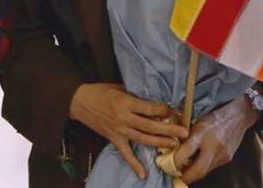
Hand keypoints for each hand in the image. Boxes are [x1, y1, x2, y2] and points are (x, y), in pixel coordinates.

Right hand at [70, 83, 187, 179]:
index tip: (174, 110)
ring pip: (143, 139)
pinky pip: (125, 154)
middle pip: (150, 126)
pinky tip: (143, 174)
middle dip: (168, 129)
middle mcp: (124, 118)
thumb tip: (152, 100)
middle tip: (184, 132)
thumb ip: (134, 95)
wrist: (78, 101)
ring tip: (174, 144)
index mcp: (125, 102)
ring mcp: (119, 130)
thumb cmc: (98, 91)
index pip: (149, 108)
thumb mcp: (117, 87)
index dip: (163, 110)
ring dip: (159, 142)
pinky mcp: (114, 138)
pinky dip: (134, 164)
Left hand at [173, 97, 258, 183]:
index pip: (186, 151)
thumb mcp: (196, 122)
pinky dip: (203, 168)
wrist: (238, 117)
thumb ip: (186, 136)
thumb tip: (173, 149)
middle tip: (177, 178)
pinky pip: (212, 167)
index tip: (168, 165)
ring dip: (194, 174)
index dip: (176, 161)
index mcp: (202, 132)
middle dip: (186, 177)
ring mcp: (222, 154)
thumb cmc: (213, 117)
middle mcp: (213, 145)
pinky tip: (196, 166)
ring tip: (184, 173)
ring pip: (206, 171)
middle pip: (198, 169)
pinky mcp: (227, 158)